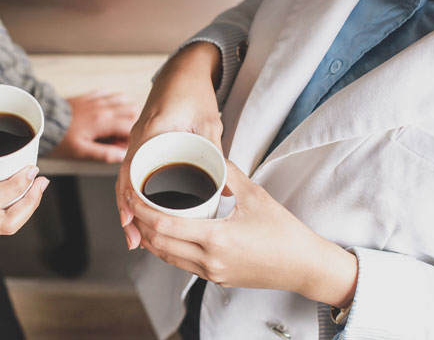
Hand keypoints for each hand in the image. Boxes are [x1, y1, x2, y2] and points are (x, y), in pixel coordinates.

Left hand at [50, 91, 140, 162]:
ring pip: (125, 99)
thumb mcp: (82, 151)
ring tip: (117, 125)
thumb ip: (105, 153)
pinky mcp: (91, 96)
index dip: (131, 138)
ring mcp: (98, 100)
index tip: (121, 145)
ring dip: (127, 112)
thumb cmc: (60, 138)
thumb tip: (122, 156)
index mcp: (103, 121)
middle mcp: (103, 107)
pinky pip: (111, 93)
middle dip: (132, 124)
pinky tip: (110, 111)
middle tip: (119, 136)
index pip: (131, 126)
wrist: (44, 121)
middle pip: (133, 110)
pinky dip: (116, 101)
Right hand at [115, 42, 222, 248]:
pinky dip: (132, 193)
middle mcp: (138, 137)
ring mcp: (137, 140)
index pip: (132, 170)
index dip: (130, 199)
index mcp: (151, 131)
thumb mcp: (208, 123)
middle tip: (135, 239)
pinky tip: (138, 211)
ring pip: (126, 180)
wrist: (185, 69)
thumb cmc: (195, 92)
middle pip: (124, 182)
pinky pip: (132, 172)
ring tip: (134, 234)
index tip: (133, 220)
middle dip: (127, 213)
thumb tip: (221, 187)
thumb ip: (212, 152)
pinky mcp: (142, 143)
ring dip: (128, 207)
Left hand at [127, 161, 357, 307]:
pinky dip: (167, 249)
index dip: (142, 210)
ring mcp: (211, 273)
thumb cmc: (284, 232)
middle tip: (131, 202)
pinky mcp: (216, 279)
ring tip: (142, 217)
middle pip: (159, 242)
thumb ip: (229, 173)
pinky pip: (182, 264)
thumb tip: (211, 155)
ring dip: (150, 238)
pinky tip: (165, 235)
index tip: (132, 194)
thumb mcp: (256, 195)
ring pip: (167, 257)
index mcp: (216, 238)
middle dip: (140, 222)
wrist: (303, 266)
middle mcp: (209, 260)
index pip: (165, 225)